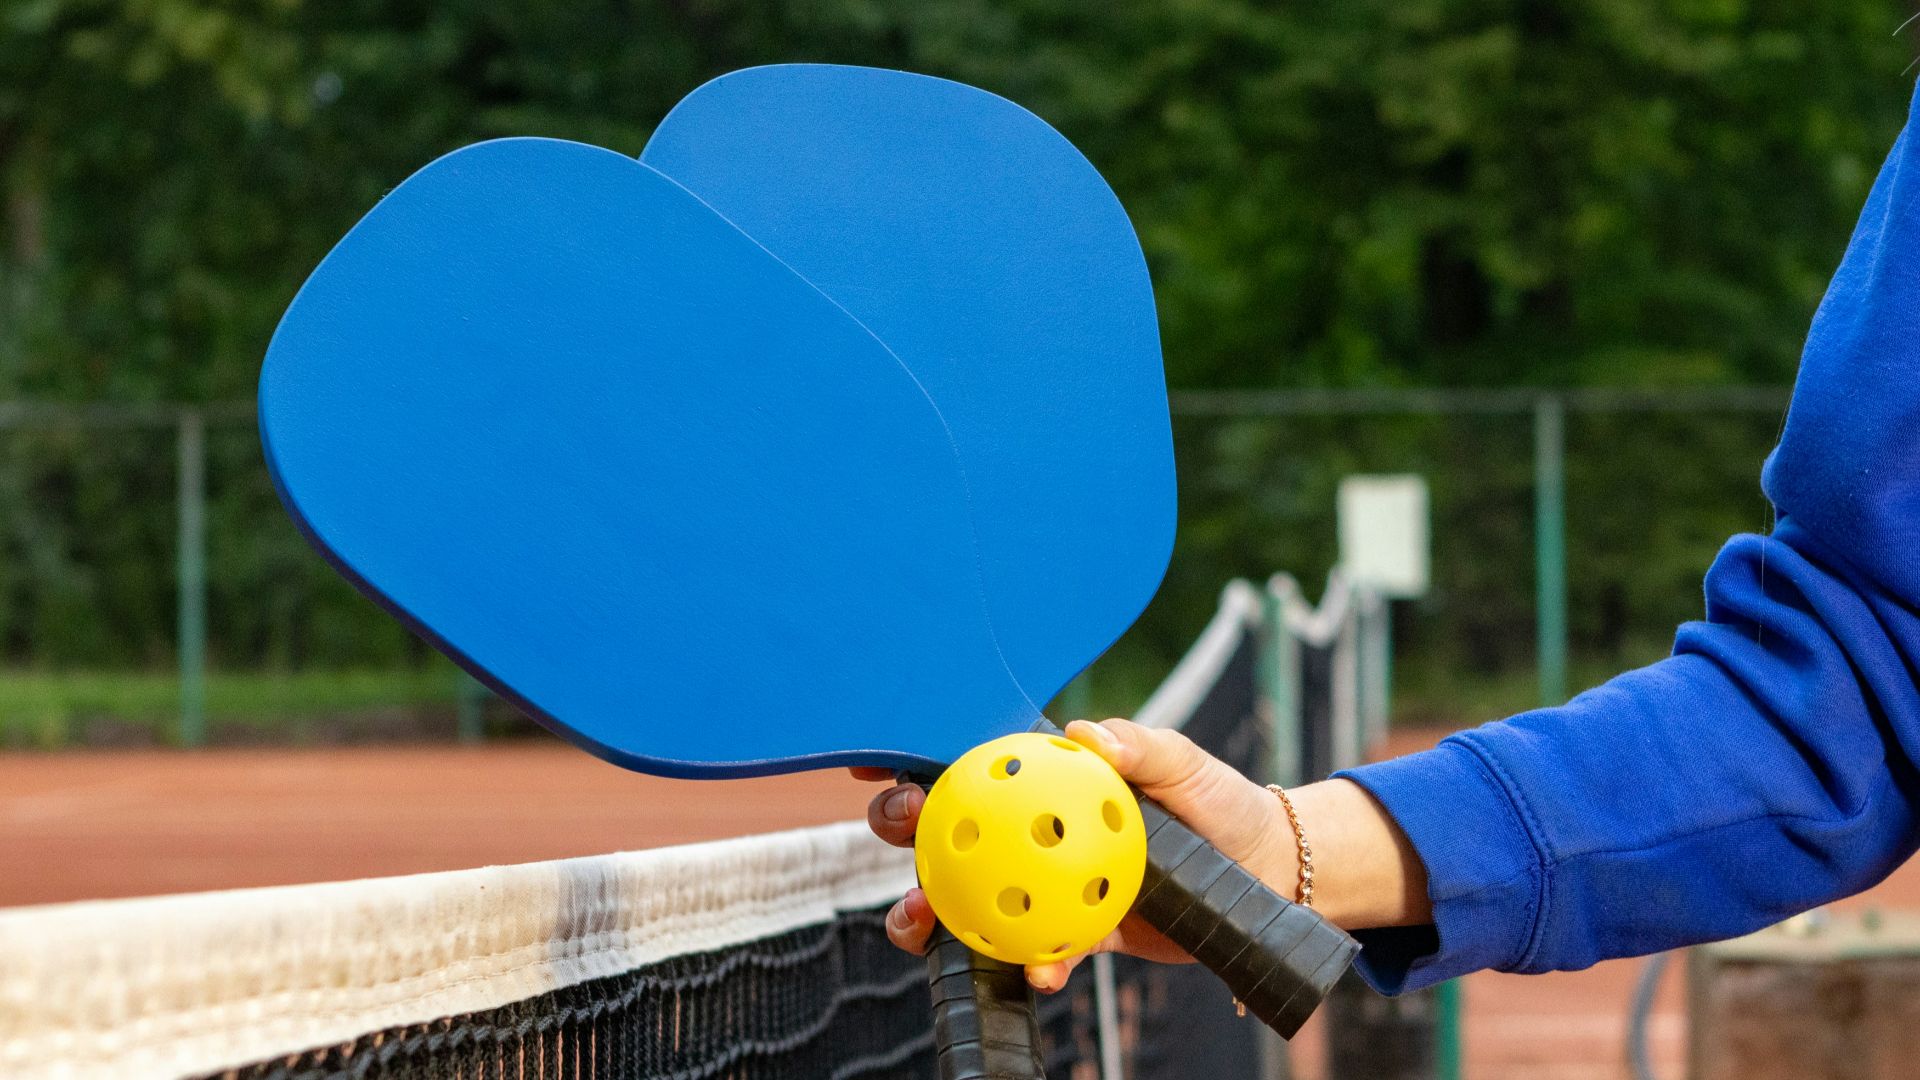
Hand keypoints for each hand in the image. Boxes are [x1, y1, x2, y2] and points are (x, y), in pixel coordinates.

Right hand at [853, 718, 1425, 993]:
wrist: (1264, 877)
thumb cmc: (1220, 803)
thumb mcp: (1188, 765)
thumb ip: (1142, 748)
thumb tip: (1091, 735)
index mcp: (1048, 779)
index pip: (973, 760)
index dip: (918, 755)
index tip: (877, 756)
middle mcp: (1032, 829)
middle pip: (947, 826)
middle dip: (904, 827)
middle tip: (903, 830)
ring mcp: (1042, 883)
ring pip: (966, 895)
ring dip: (931, 910)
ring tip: (923, 923)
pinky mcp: (1070, 933)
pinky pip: (1031, 948)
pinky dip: (1026, 963)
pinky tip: (1035, 970)